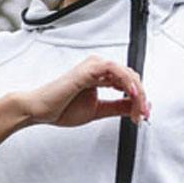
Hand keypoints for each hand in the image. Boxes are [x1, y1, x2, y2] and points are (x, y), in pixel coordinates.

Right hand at [11, 56, 148, 129]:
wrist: (40, 111)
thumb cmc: (61, 109)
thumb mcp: (98, 110)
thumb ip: (117, 107)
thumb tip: (136, 107)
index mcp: (101, 75)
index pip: (129, 83)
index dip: (140, 99)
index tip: (143, 115)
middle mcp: (99, 68)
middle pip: (132, 78)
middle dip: (142, 99)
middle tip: (143, 115)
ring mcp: (94, 66)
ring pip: (128, 74)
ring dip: (138, 93)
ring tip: (139, 110)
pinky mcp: (89, 70)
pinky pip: (116, 71)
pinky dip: (128, 83)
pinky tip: (133, 95)